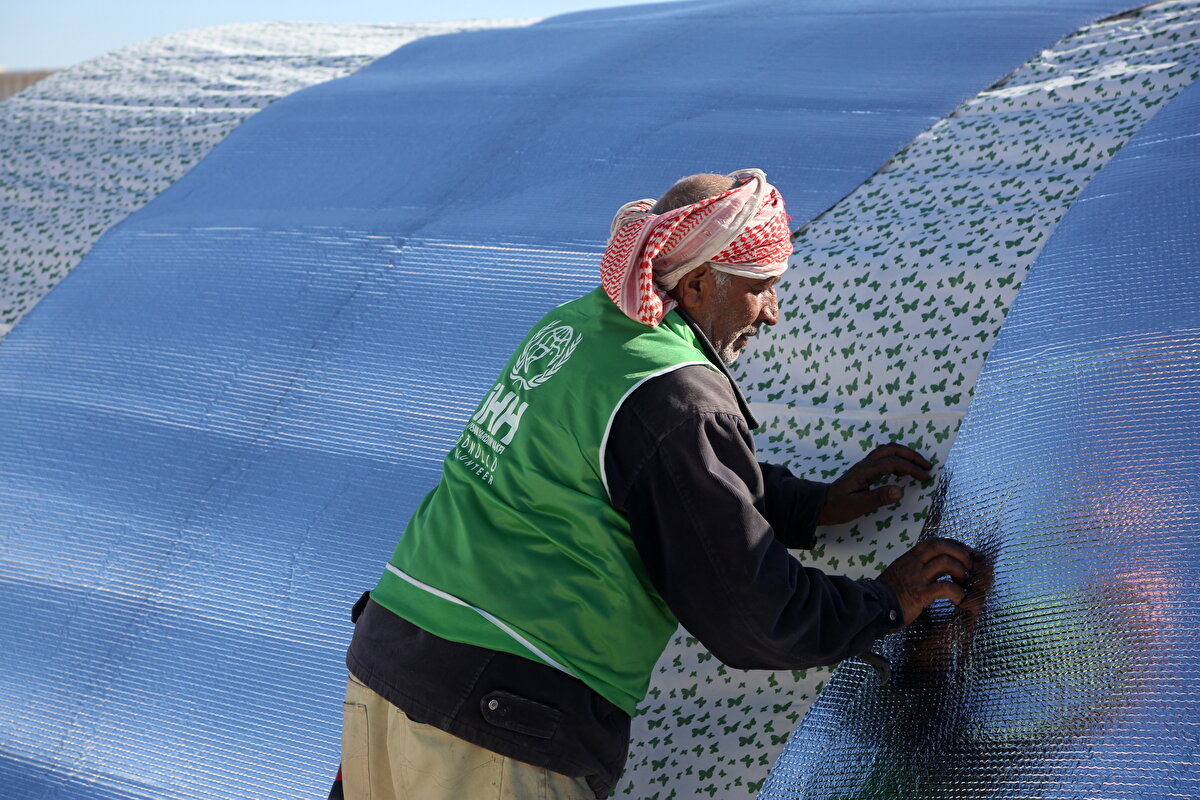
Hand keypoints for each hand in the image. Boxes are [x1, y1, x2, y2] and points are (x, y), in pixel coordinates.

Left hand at [817, 443, 931, 524]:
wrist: (821, 505)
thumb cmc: (838, 507)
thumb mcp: (858, 506)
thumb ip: (878, 498)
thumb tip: (900, 490)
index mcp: (865, 471)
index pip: (893, 463)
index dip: (912, 468)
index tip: (925, 478)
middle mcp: (866, 464)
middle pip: (892, 449)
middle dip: (912, 455)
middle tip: (927, 467)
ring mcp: (865, 465)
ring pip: (888, 451)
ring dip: (905, 455)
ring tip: (919, 468)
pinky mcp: (865, 470)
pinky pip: (884, 458)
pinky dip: (898, 460)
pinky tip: (903, 473)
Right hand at [878, 537, 973, 626]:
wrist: (873, 607)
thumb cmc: (887, 593)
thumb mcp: (900, 571)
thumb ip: (914, 566)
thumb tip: (933, 565)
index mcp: (909, 557)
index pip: (934, 541)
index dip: (953, 545)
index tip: (965, 553)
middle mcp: (913, 563)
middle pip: (941, 546)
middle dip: (960, 554)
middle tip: (969, 567)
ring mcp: (916, 578)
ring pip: (945, 563)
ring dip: (960, 571)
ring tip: (963, 583)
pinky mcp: (919, 595)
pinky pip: (944, 588)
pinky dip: (957, 592)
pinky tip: (959, 599)